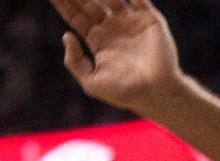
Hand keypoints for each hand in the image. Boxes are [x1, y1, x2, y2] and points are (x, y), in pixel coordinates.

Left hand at [49, 0, 186, 115]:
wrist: (155, 93)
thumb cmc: (124, 92)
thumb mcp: (91, 82)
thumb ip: (74, 61)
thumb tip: (65, 35)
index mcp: (98, 41)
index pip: (76, 17)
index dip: (63, 5)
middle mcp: (112, 28)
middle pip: (88, 3)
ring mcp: (130, 21)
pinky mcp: (148, 17)